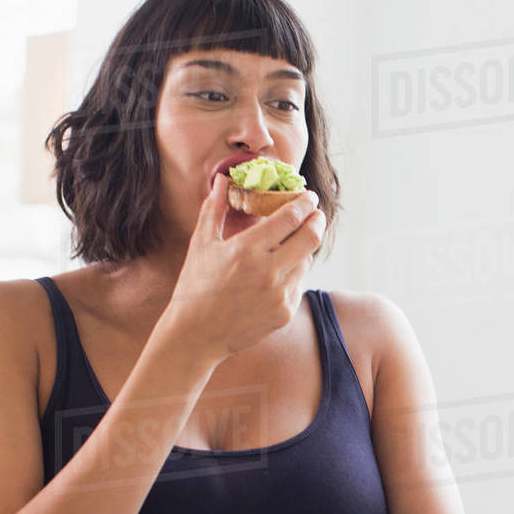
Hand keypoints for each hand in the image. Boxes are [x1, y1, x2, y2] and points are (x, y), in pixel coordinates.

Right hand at [163, 172, 324, 363]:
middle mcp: (269, 272)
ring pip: (305, 261)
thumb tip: (223, 179)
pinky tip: (274, 275)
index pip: (290, 217)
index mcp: (248, 250)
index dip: (305, 203)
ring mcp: (280, 294)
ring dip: (301, 249)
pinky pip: (298, 284)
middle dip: (317, 221)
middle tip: (315, 214)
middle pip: (311, 237)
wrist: (196, 334)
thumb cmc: (195, 285)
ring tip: (286, 246)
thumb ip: (215, 208)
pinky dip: (291, 274)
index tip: (309, 196)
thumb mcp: (202, 243)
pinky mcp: (285, 313)